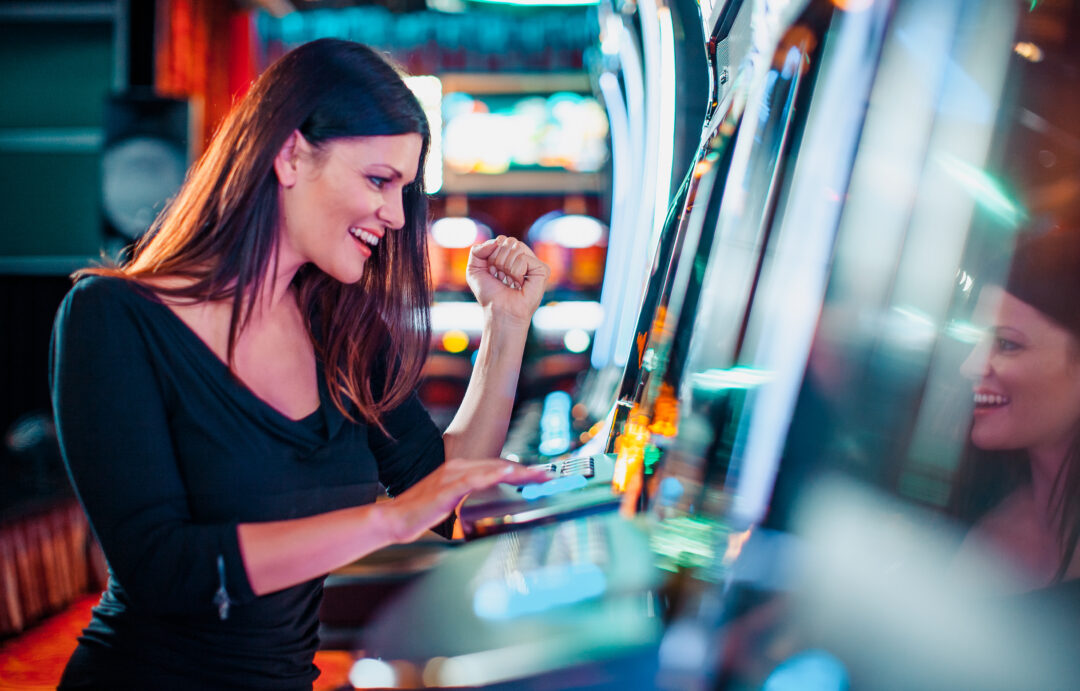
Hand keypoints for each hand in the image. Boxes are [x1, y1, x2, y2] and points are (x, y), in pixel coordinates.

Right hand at [381, 459, 552, 542]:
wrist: (394, 519)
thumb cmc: (420, 515)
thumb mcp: (451, 508)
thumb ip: (469, 506)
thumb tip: (487, 515)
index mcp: (460, 471)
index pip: (496, 467)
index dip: (520, 470)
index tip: (540, 475)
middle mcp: (458, 468)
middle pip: (498, 465)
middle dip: (526, 470)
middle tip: (549, 474)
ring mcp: (452, 475)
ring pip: (491, 469)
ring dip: (517, 470)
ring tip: (538, 474)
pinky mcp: (447, 488)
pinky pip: (474, 478)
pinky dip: (493, 474)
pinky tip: (508, 473)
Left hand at [466, 236, 549, 325]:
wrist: (499, 311)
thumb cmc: (489, 294)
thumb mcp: (474, 270)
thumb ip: (477, 250)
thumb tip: (497, 241)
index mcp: (511, 255)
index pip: (501, 240)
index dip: (491, 256)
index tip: (493, 273)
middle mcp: (524, 257)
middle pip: (508, 241)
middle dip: (498, 261)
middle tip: (502, 278)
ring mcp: (534, 263)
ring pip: (516, 248)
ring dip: (506, 268)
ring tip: (510, 282)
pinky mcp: (542, 270)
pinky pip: (523, 258)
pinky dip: (516, 272)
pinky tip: (520, 284)